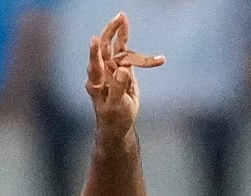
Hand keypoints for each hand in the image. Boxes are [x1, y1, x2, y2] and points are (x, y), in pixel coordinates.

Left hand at [85, 12, 164, 141]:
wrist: (117, 124)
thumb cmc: (113, 118)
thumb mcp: (116, 106)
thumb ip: (118, 88)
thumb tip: (123, 70)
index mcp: (97, 83)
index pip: (95, 64)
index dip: (94, 52)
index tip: (94, 40)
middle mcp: (102, 73)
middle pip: (105, 48)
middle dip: (110, 32)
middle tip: (118, 17)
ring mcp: (112, 70)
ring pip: (117, 48)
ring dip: (121, 33)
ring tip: (123, 17)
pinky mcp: (123, 70)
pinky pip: (129, 56)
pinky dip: (142, 54)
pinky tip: (156, 54)